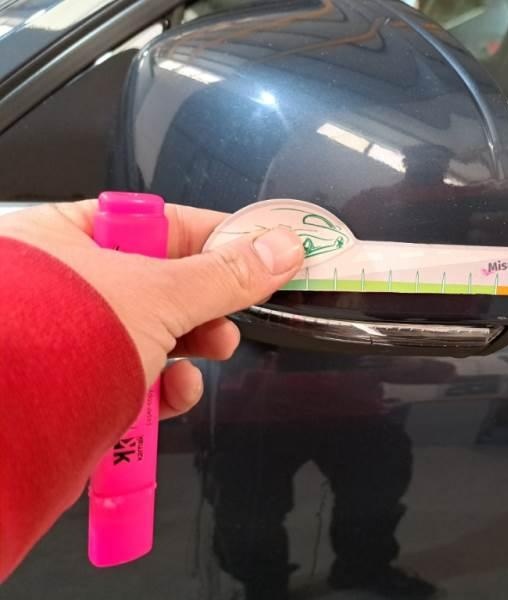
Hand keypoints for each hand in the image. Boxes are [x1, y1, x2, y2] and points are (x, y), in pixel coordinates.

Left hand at [0, 199, 302, 417]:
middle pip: (163, 284)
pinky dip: (165, 387)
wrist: (7, 433)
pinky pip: (137, 377)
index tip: (258, 251)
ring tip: (212, 352)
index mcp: (68, 237)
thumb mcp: (158, 295)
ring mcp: (72, 339)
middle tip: (238, 308)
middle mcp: (66, 285)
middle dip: (207, 304)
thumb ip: (227, 274)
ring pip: (155, 334)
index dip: (216, 237)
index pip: (161, 224)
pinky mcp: (80, 385)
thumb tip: (279, 251)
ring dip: (192, 348)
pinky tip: (175, 392)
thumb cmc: (47, 343)